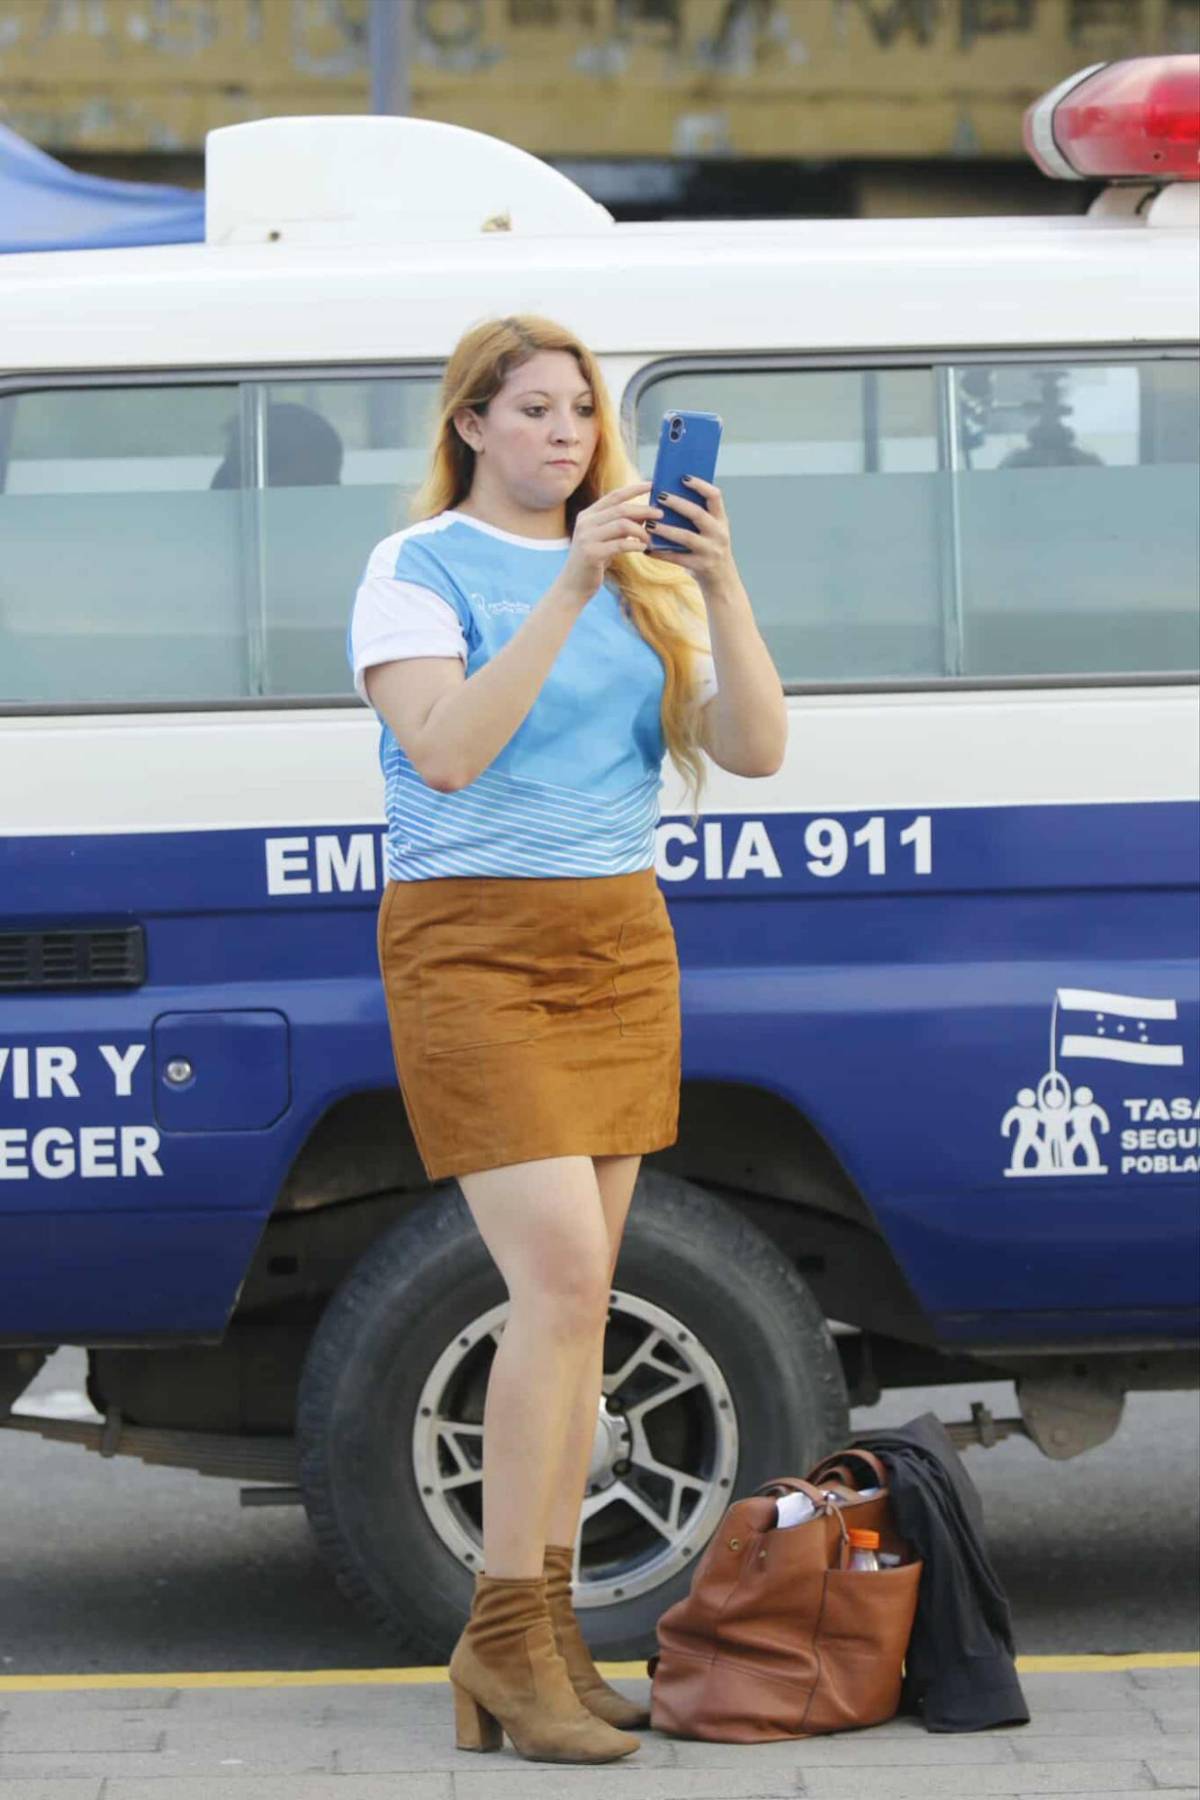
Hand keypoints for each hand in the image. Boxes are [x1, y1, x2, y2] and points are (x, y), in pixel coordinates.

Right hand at [561, 482, 664, 601]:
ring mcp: (587, 537)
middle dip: (644, 510)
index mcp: (588, 515)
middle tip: (660, 514)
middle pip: (621, 509)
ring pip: (622, 524)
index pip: (614, 496)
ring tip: (650, 538)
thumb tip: (645, 513)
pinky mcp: (592, 553)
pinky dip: (635, 545)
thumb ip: (620, 526)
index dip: (634, 488)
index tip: (653, 485)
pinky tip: (643, 548)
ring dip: (641, 530)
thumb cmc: (594, 562)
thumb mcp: (606, 540)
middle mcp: (585, 522)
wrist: (573, 586)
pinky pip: (620, 544)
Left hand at [646, 475, 736, 595]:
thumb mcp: (710, 530)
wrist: (721, 581)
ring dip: (666, 529)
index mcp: (721, 520)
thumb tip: (666, 496)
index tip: (683, 477)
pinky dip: (661, 553)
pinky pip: (677, 558)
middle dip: (678, 504)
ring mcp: (711, 551)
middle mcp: (719, 534)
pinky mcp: (700, 566)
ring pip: (686, 537)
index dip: (700, 485)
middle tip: (660, 496)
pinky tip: (646, 548)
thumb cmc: (708, 548)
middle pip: (698, 514)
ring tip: (649, 523)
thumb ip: (696, 515)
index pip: (715, 496)